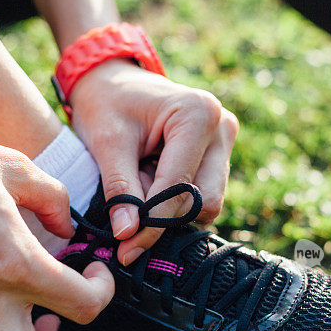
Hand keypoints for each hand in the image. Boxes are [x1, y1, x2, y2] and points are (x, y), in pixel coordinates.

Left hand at [69, 59, 238, 265]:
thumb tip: (128, 234)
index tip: (125, 249)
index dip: (153, 222)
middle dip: (164, 215)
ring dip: (169, 208)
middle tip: (127, 210)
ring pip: (206, 203)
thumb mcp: (106, 143)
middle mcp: (222, 126)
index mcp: (198, 114)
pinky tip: (150, 180)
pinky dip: (174, 200)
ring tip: (137, 182)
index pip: (181, 187)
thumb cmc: (106, 104)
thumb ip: (119, 189)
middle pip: (204, 200)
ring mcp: (225, 141)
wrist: (112, 81)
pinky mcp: (219, 155)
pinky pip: (202, 195)